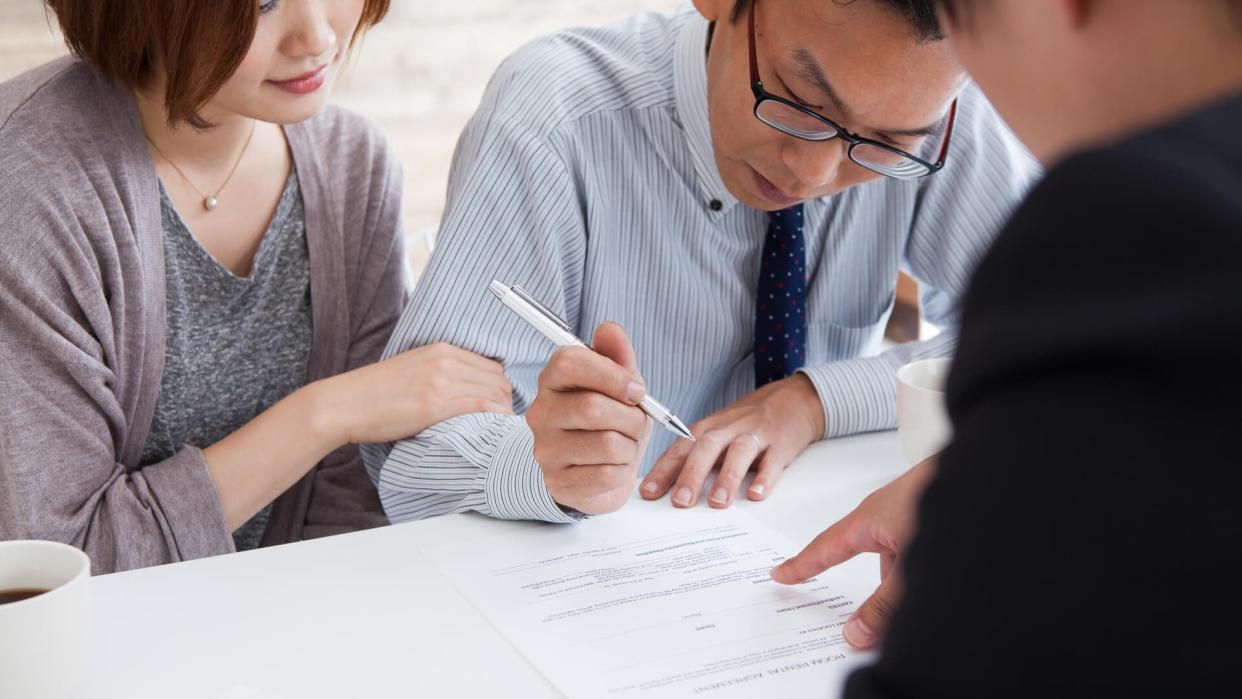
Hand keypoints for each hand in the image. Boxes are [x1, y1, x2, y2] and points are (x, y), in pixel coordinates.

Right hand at [321, 342, 512, 444]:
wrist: (345, 404)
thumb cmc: (374, 392)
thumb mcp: (413, 368)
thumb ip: (440, 372)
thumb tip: (464, 389)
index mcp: (441, 349)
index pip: (490, 365)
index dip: (500, 387)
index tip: (500, 403)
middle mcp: (445, 360)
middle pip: (497, 378)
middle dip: (506, 400)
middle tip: (505, 419)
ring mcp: (441, 381)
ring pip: (494, 392)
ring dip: (504, 411)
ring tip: (502, 428)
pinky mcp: (436, 404)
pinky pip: (482, 407)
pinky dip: (496, 418)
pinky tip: (496, 429)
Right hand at [526, 322, 651, 514]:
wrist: (595, 474)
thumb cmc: (610, 423)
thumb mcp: (619, 386)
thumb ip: (617, 356)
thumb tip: (610, 329)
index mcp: (552, 381)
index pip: (570, 363)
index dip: (613, 374)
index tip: (636, 390)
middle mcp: (540, 413)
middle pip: (592, 407)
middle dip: (632, 417)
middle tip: (638, 423)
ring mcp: (545, 450)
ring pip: (606, 443)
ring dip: (631, 446)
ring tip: (626, 446)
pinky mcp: (558, 482)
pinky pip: (607, 474)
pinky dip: (623, 471)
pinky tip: (615, 467)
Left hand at [639, 374, 823, 507]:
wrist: (792, 399)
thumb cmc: (747, 422)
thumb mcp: (718, 432)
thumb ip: (696, 456)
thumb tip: (666, 489)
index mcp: (708, 429)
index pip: (680, 449)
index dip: (663, 470)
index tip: (648, 493)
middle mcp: (729, 429)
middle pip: (706, 448)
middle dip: (691, 475)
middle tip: (680, 502)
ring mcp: (756, 434)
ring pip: (739, 452)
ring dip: (727, 477)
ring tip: (717, 503)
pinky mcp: (781, 443)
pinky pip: (773, 460)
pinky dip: (765, 477)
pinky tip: (756, 495)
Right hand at [769, 458, 937, 648]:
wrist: (989, 472)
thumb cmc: (944, 497)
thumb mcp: (909, 564)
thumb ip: (883, 605)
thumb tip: (855, 634)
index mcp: (867, 521)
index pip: (825, 549)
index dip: (802, 565)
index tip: (781, 574)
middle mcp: (885, 516)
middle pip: (867, 562)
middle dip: (869, 592)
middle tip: (857, 616)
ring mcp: (910, 515)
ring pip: (898, 562)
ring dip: (903, 586)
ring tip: (917, 606)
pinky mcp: (932, 516)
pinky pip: (917, 553)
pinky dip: (920, 573)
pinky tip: (937, 587)